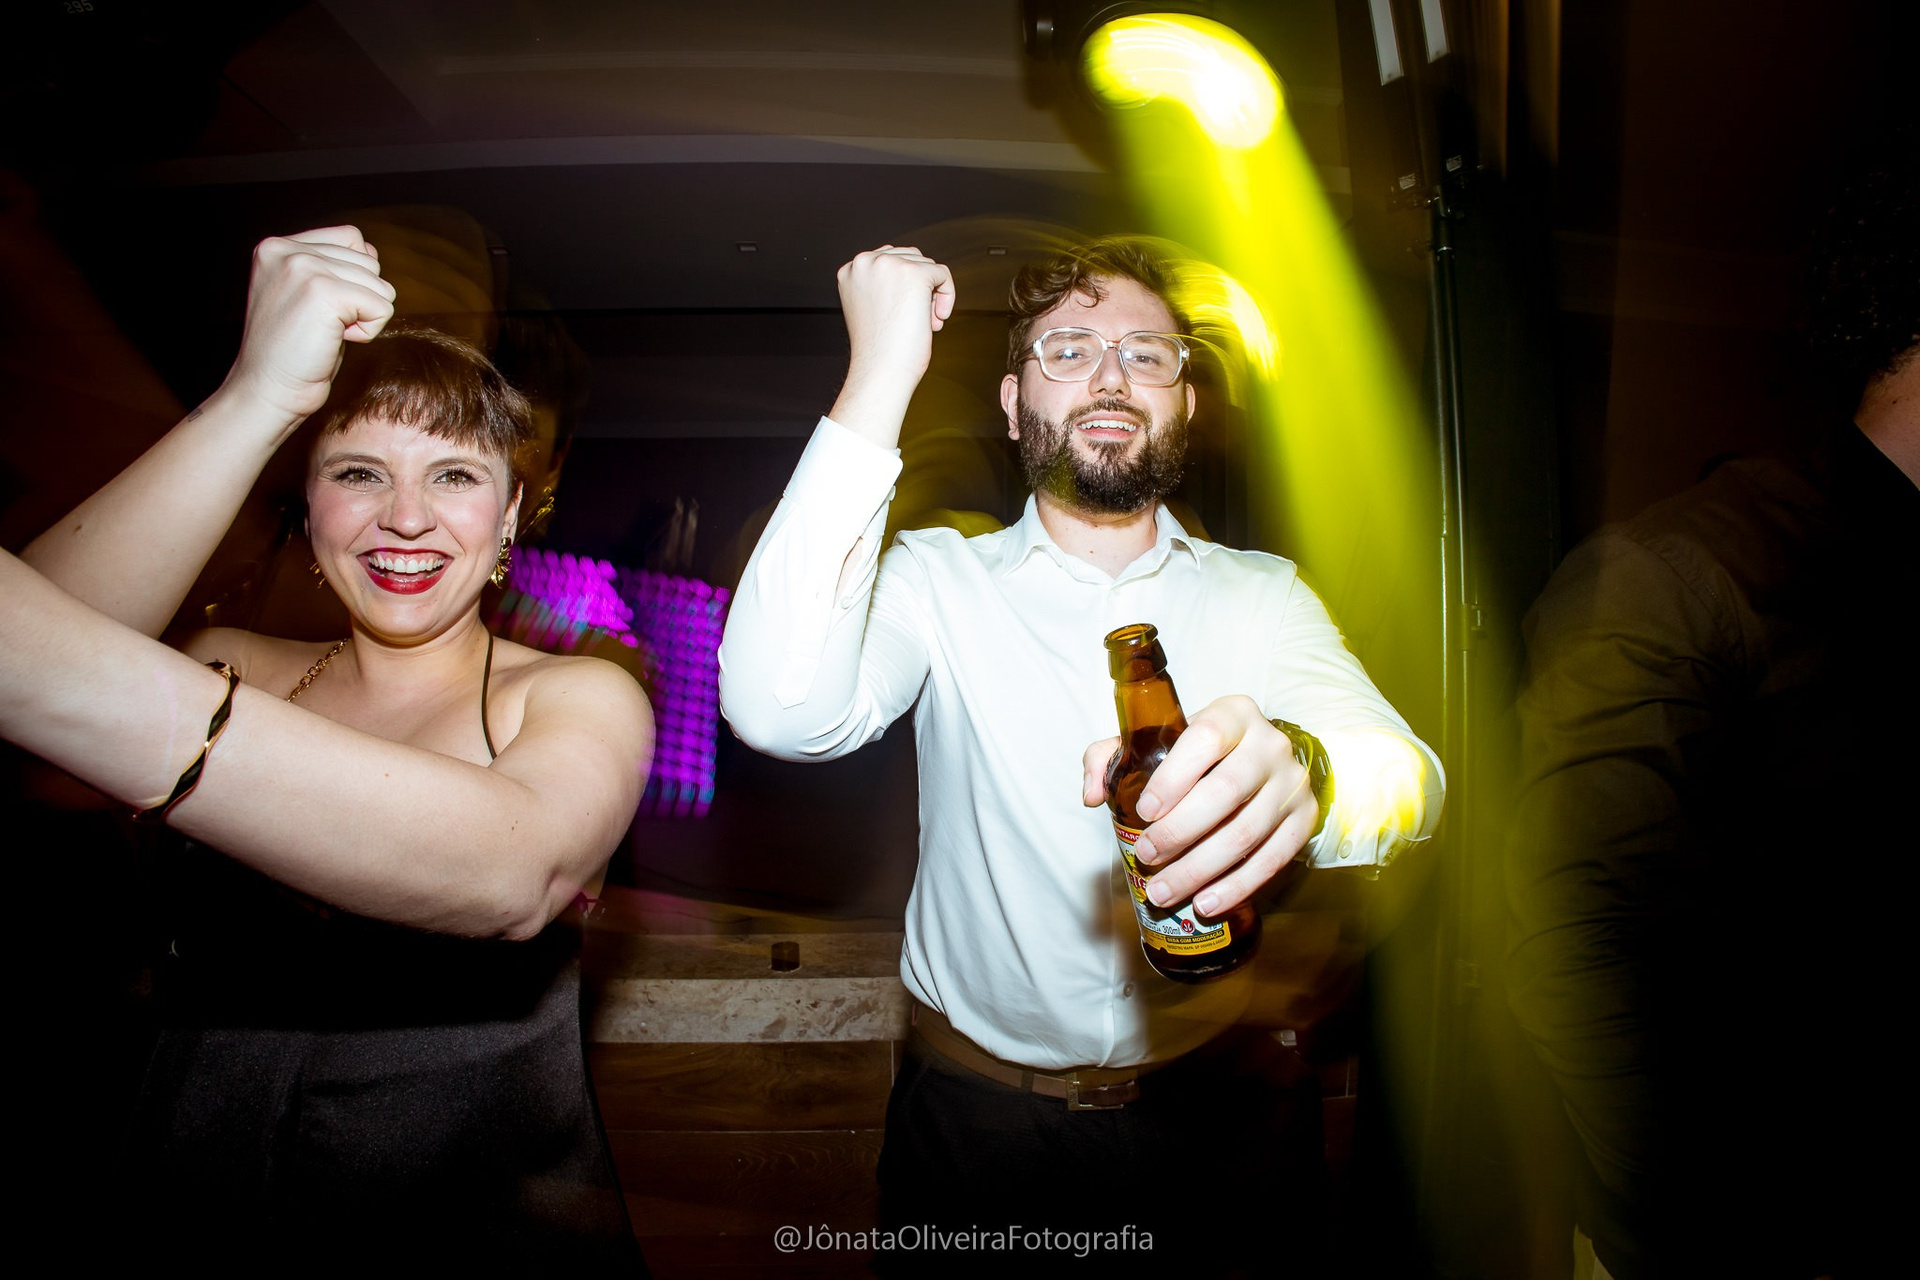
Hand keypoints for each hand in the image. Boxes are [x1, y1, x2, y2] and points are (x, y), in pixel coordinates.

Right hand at [215, 226, 397, 432]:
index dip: (352, 278)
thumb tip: (370, 251)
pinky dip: (368, 332)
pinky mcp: (323, 292)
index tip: (320, 309)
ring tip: (326, 333)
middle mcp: (286, 249)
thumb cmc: (293, 352)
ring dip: (364, 317)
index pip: (351, 238)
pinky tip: (335, 341)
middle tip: (321, 327)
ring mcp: (303, 267)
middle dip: (359, 300)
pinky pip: (382, 307)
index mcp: (277, 246)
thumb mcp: (307, 297)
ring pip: (380, 284)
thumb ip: (333, 267)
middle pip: (370, 262)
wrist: (267, 391)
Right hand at [828, 245, 955, 444]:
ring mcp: (888, 264)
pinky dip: (947, 297)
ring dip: (932, 294)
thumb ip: (883, 284)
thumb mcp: (872, 306)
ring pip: (927, 265)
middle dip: (920, 289)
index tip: (905, 313)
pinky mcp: (913, 273)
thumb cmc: (879, 350)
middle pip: (910, 258)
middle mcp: (865, 262)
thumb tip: (911, 272)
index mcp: (850, 270)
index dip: (904, 287)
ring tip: (925, 322)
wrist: (880, 371)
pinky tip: (936, 320)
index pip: (888, 259)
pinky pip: (943, 274)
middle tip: (918, 321)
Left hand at [1081, 695, 1317, 914]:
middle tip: (1146, 856)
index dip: (1174, 777)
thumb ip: (1110, 757)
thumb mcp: (1156, 740)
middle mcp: (1270, 744)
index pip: (1205, 739)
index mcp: (1233, 714)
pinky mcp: (1305, 818)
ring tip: (1163, 890)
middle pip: (1225, 792)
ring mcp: (1292, 783)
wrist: (1262, 761)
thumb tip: (1092, 796)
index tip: (1144, 811)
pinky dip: (1237, 886)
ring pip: (1246, 833)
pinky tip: (1206, 902)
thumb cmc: (1197, 754)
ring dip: (1200, 869)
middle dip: (1179, 832)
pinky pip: (1273, 859)